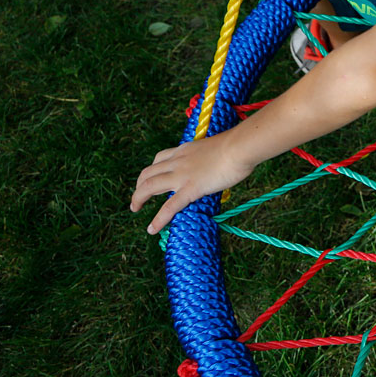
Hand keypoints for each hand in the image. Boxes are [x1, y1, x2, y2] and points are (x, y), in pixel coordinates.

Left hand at [130, 136, 258, 234]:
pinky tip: (152, 229)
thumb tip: (222, 164)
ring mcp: (181, 175)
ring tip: (135, 209)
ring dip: (138, 198)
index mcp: (184, 150)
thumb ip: (213, 158)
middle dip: (138, 186)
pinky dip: (158, 219)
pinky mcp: (190, 189)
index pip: (160, 158)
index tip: (152, 179)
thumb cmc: (238, 146)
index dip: (152, 170)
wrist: (240, 147)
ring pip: (149, 186)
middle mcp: (177, 161)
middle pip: (148, 173)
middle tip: (138, 198)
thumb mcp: (218, 148)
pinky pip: (169, 206)